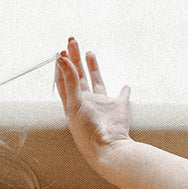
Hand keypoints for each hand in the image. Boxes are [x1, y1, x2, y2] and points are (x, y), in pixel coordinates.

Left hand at [56, 38, 130, 168]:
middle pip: (78, 75)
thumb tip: (62, 59)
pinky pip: (122, 96)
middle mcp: (86, 103)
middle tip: (73, 40)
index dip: (62, 65)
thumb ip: (70, 80)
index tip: (62, 50)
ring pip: (97, 81)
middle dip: (75, 58)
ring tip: (89, 53)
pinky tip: (125, 86)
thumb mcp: (74, 104)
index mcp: (73, 103)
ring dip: (93, 67)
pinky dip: (124, 91)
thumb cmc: (87, 132)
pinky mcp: (118, 109)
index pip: (65, 79)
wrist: (108, 148)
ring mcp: (102, 105)